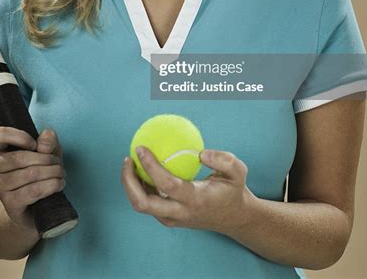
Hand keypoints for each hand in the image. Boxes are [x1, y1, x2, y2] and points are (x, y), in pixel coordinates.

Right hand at [0, 127, 65, 232]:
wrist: (33, 206)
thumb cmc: (38, 173)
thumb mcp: (47, 152)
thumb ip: (47, 141)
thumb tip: (46, 135)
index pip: (1, 134)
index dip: (21, 137)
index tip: (35, 144)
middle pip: (20, 157)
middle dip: (47, 159)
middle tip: (58, 164)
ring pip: (29, 174)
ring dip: (52, 172)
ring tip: (60, 174)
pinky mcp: (9, 203)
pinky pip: (33, 191)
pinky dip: (51, 185)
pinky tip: (58, 184)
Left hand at [121, 146, 254, 235]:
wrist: (234, 218)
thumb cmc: (234, 190)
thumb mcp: (238, 172)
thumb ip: (223, 160)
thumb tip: (200, 153)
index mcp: (195, 200)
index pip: (166, 184)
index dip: (150, 166)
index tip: (141, 148)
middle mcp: (180, 212)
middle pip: (143, 203)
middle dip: (129, 182)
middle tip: (128, 159)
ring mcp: (173, 219)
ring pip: (142, 206)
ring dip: (131, 185)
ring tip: (131, 163)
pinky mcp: (170, 219)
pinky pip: (149, 204)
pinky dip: (141, 188)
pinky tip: (142, 171)